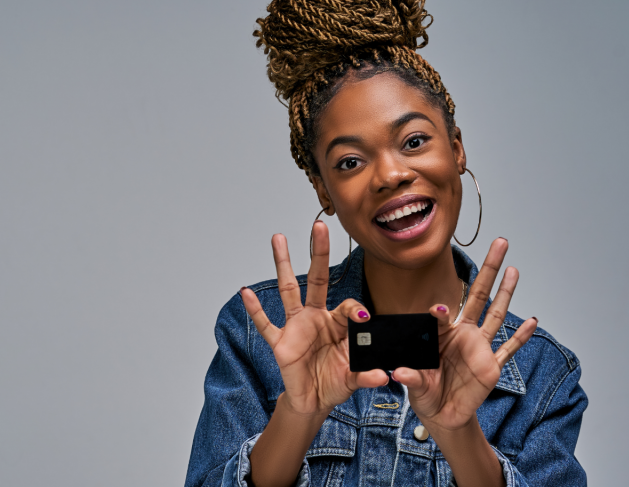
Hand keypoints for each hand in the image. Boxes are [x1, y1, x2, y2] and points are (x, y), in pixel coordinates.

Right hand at [240, 221, 386, 416]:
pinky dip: (255, 310)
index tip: (364, 318)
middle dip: (318, 252)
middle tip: (320, 226)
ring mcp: (295, 327)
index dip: (355, 310)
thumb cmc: (333, 382)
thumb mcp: (354, 378)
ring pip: (288, 289)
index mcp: (336, 323)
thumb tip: (383, 376)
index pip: (347, 306)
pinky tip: (246, 292)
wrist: (313, 401)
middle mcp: (315, 317)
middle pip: (317, 278)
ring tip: (278, 239)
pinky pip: (266, 324)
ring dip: (283, 263)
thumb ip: (366, 374)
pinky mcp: (281, 343)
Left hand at [391, 238, 537, 432]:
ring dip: (506, 293)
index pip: (442, 314)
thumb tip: (401, 373)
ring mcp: (479, 348)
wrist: (442, 414)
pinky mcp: (491, 366)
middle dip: (488, 270)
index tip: (437, 309)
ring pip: (495, 315)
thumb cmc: (426, 393)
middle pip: (477, 295)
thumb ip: (412, 378)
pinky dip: (520, 337)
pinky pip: (507, 349)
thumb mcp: (415, 384)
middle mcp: (462, 334)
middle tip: (498, 243)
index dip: (439, 311)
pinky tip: (532, 321)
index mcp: (440, 334)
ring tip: (514, 269)